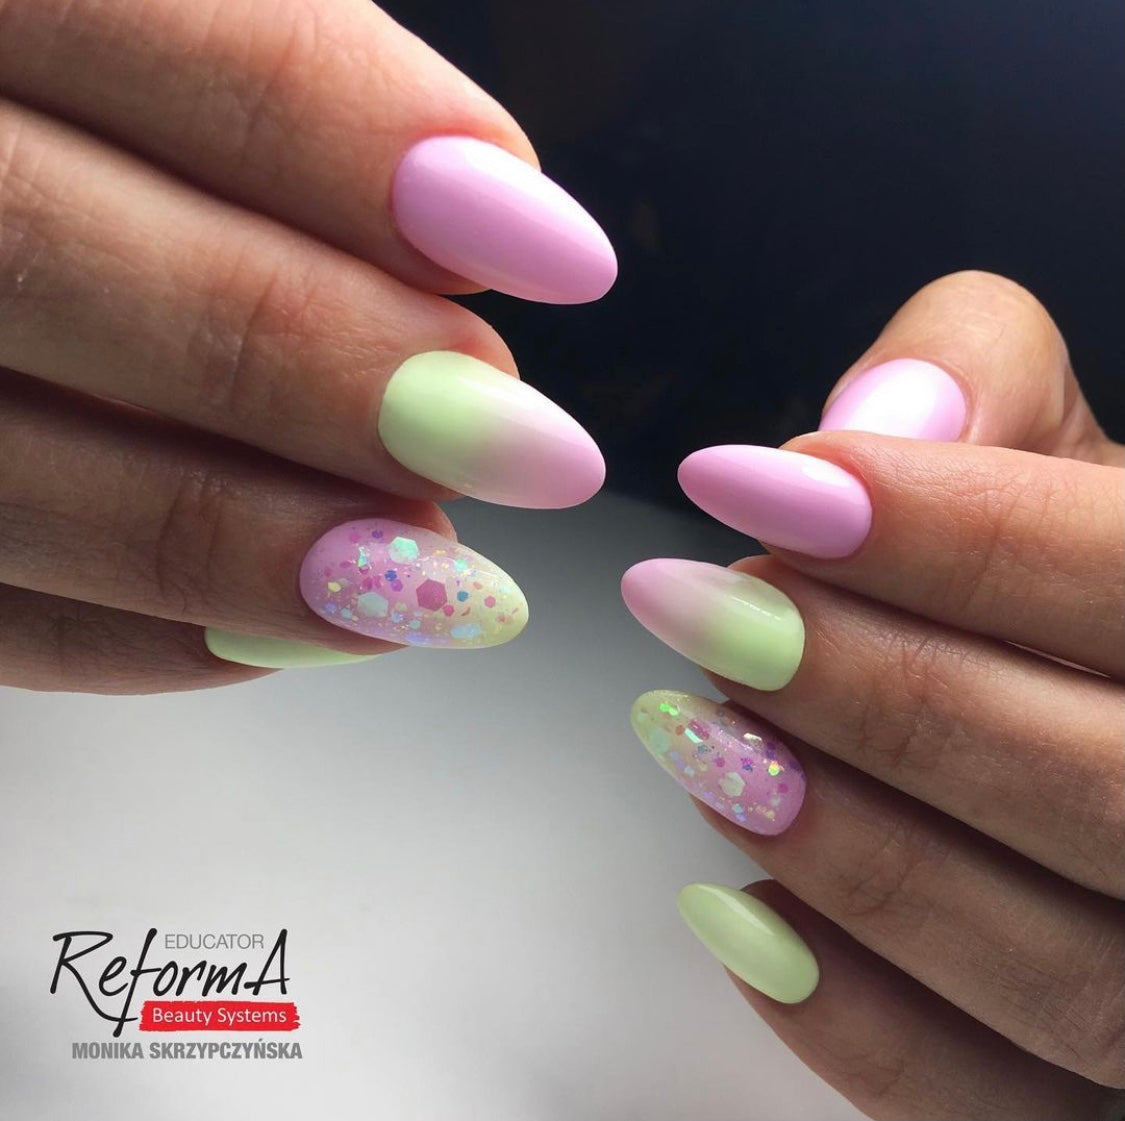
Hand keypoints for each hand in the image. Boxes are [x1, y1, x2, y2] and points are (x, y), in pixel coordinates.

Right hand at [0, 0, 613, 691]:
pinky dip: (148, 637)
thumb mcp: (161, 27)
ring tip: (432, 578)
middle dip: (317, 365)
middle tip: (513, 441)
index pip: (149, 28)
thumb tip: (483, 223)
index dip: (360, 148)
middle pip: (43, 256)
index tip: (559, 253)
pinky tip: (299, 631)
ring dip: (247, 544)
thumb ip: (283, 88)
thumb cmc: (95, 109)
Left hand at [623, 271, 1123, 1118]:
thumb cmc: (1064, 574)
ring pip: (1053, 970)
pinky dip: (857, 1024)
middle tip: (704, 612)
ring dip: (849, 849)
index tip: (746, 482)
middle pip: (1102, 790)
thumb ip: (984, 383)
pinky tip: (737, 916)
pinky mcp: (1093, 1097)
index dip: (946, 533)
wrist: (1085, 694)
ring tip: (701, 741)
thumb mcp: (1055, 446)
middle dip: (874, 693)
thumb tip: (870, 425)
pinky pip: (991, 1110)